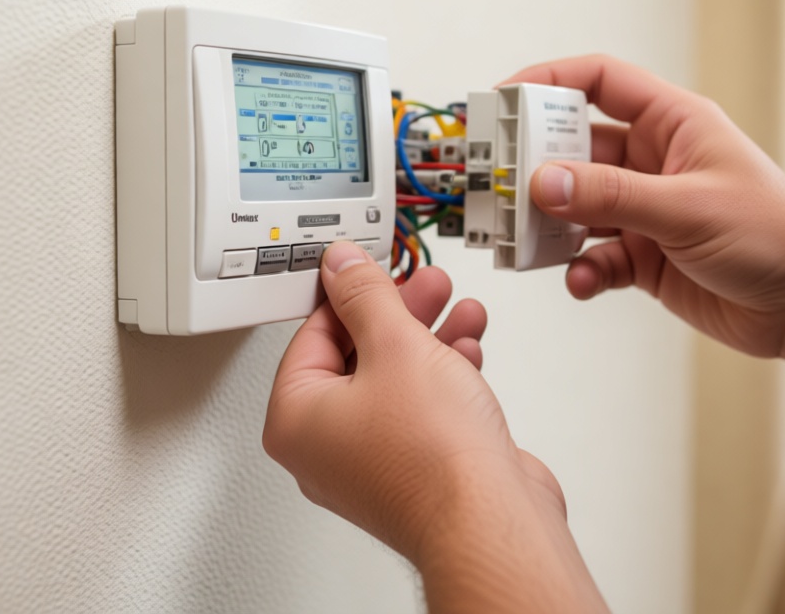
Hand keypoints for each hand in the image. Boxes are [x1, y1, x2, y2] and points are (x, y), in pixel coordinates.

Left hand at [263, 242, 563, 564]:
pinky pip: (419, 409)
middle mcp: (325, 448)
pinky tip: (468, 350)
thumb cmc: (432, 457)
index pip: (311, 335)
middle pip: (355, 356)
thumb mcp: (396, 345)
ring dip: (429, 338)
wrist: (489, 519)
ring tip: (459, 309)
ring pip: (394, 381)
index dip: (348, 294)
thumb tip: (342, 266)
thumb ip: (367, 296)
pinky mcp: (413, 470)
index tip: (374, 269)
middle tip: (425, 285)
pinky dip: (443, 375)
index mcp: (296, 419)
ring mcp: (370, 463)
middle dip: (398, 314)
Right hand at [502, 55, 784, 360]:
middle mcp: (655, 160)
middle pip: (575, 148)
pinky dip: (581, 268)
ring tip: (524, 242)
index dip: (548, 81)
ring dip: (550, 225)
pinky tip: (581, 281)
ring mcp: (648, 210)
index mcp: (673, 123)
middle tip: (497, 184)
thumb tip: (541, 182)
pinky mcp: (647, 257)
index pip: (600, 81)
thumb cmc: (775, 236)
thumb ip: (611, 196)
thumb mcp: (687, 208)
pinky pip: (595, 255)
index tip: (502, 100)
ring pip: (578, 207)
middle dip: (535, 166)